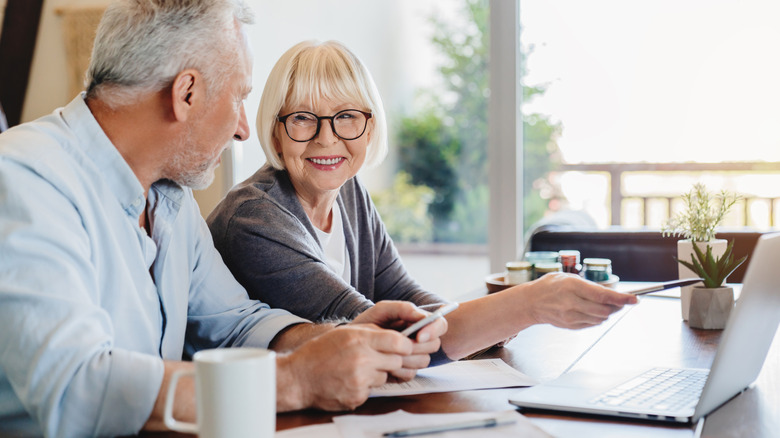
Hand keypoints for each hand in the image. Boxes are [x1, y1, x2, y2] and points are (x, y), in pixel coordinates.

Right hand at [277, 324, 411, 411]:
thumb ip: (372, 333)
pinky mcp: (356, 397)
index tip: (403, 347)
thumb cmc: (320, 352)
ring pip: (385, 377)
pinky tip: (348, 381)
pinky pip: (372, 391)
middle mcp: (361, 359)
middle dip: (391, 360)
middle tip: (377, 359)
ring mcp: (359, 380)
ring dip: (376, 374)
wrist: (298, 378)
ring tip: (356, 369)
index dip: (405, 345)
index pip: (399, 343)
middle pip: (397, 361)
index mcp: (360, 339)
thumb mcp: (345, 333)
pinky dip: (364, 387)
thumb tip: (398, 336)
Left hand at [352, 301, 446, 380]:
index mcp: (418, 323)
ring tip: (388, 353)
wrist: (348, 345)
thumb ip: (403, 308)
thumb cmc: (367, 324)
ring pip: (424, 361)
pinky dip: (398, 370)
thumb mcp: (382, 310)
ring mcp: (413, 357)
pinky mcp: (404, 371)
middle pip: (434, 345)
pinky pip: (411, 373)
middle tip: (400, 345)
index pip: (440, 325)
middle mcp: (419, 340)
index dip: (434, 331)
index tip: (419, 336)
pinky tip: (385, 364)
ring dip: (407, 359)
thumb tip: (422, 317)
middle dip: (418, 346)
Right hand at [525, 273, 636, 328]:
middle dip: (616, 306)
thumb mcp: (568, 278)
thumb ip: (589, 286)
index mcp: (571, 286)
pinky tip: (589, 310)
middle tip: (621, 301)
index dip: (621, 298)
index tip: (634, 299)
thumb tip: (612, 295)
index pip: (602, 295)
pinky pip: (592, 324)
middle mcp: (571, 303)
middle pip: (604, 310)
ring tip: (601, 304)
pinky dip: (597, 317)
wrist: (531, 302)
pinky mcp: (570, 326)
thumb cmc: (550, 286)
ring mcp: (570, 317)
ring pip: (600, 318)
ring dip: (607, 312)